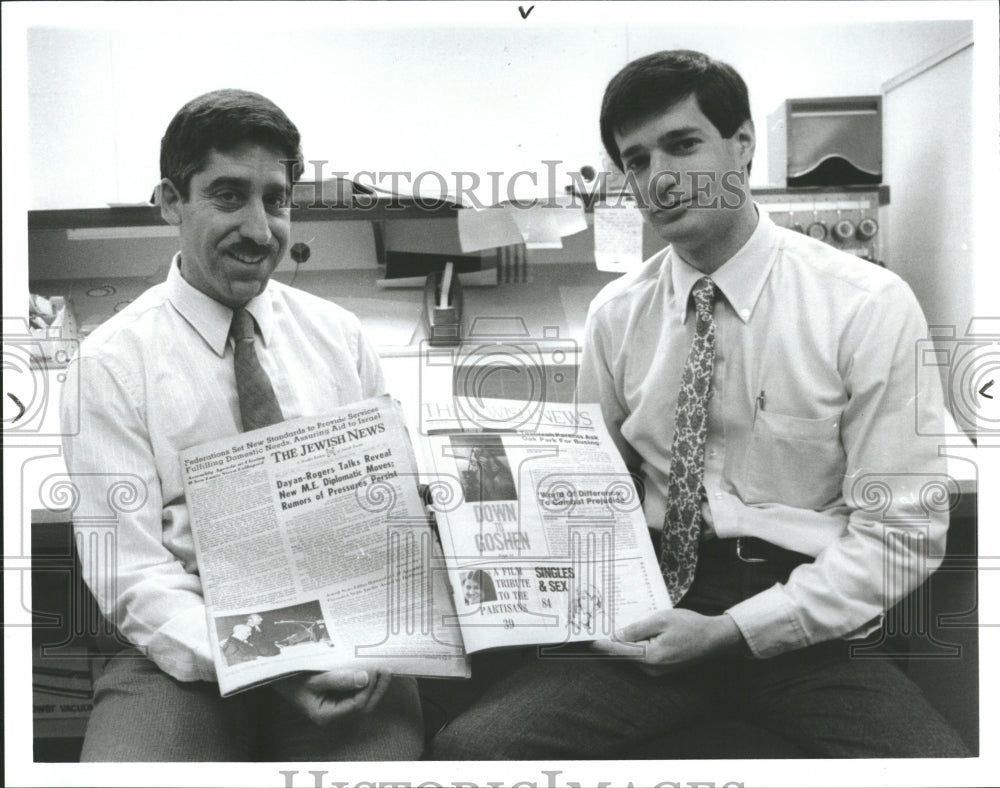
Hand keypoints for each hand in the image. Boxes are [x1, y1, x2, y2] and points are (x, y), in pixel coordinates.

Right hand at [271, 668, 391, 725]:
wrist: (278, 677)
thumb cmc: (292, 679)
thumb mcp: (313, 679)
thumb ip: (338, 679)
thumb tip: (365, 678)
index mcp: (327, 715)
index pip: (356, 705)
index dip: (368, 688)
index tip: (373, 668)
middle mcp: (335, 714)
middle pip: (364, 706)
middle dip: (377, 688)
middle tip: (386, 668)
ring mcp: (337, 707)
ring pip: (363, 700)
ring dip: (375, 685)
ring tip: (384, 668)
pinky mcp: (338, 697)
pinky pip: (357, 693)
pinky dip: (367, 682)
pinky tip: (373, 669)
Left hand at [591, 609, 743, 675]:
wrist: (715, 639)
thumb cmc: (690, 626)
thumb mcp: (661, 620)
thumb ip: (637, 629)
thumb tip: (616, 635)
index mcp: (651, 657)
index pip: (619, 651)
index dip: (602, 645)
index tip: (588, 640)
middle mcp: (652, 669)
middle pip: (625, 655)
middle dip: (614, 641)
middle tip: (602, 625)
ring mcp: (658, 672)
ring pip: (634, 656)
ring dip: (627, 643)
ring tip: (621, 625)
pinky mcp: (662, 670)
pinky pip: (644, 658)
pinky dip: (638, 646)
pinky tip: (639, 633)